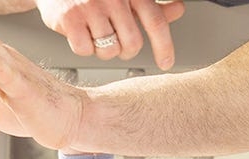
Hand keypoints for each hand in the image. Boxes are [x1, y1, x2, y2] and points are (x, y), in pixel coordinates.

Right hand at [32, 0, 183, 69]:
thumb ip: (151, 6)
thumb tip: (178, 10)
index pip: (156, 21)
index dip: (164, 46)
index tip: (166, 63)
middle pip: (132, 43)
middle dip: (126, 51)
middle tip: (117, 44)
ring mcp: (91, 7)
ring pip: (108, 50)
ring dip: (103, 50)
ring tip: (95, 34)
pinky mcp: (69, 18)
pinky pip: (84, 49)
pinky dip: (83, 48)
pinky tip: (80, 34)